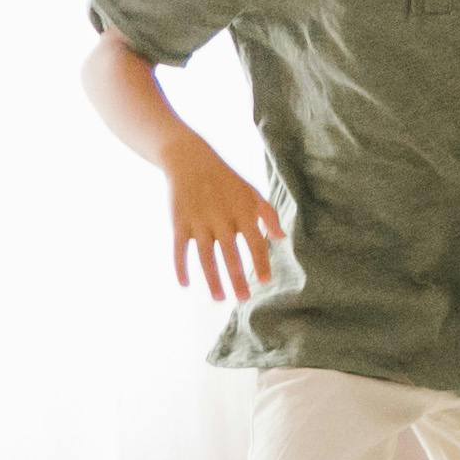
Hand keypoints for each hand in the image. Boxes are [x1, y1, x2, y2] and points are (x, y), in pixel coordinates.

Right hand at [165, 149, 281, 302]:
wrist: (190, 160)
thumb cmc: (226, 181)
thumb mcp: (251, 192)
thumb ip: (268, 214)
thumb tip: (281, 238)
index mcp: (242, 211)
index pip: (255, 241)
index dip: (261, 261)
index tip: (265, 281)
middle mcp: (221, 218)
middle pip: (230, 254)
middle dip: (237, 278)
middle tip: (243, 299)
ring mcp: (198, 221)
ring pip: (205, 256)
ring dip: (212, 279)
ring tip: (219, 298)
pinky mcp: (179, 223)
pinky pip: (179, 250)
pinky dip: (180, 267)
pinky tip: (185, 285)